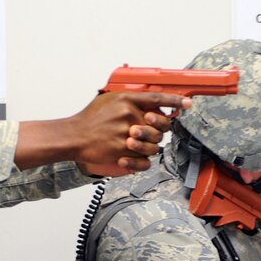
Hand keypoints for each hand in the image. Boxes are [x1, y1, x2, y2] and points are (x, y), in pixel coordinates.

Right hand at [75, 91, 191, 175]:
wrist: (73, 136)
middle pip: (160, 126)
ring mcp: (126, 134)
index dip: (175, 101)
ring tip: (136, 145)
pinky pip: (143, 160)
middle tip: (152, 131)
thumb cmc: (90, 119)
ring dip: (149, 147)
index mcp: (126, 100)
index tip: (187, 104)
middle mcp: (128, 115)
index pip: (156, 99)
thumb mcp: (109, 100)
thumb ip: (130, 100)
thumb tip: (149, 104)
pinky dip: (140, 161)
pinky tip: (132, 158)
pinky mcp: (122, 151)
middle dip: (159, 131)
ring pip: (154, 145)